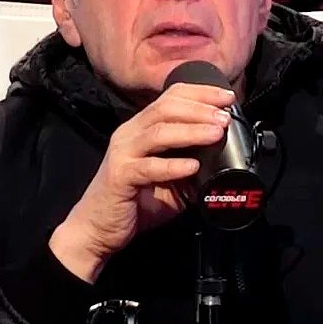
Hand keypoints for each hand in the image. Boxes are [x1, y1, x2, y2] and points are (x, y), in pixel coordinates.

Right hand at [49, 82, 234, 282]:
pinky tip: (193, 166)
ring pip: (158, 132)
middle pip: (165, 108)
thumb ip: (191, 162)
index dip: (199, 93)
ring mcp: (123, 153)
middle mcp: (130, 134)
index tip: (227, 97)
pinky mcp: (119, 176)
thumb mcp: (170, 179)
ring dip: (191, 130)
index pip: (170, 97)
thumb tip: (224, 156)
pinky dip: (172, 165)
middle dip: (199, 108)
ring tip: (215, 133)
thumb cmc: (134, 203)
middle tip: (224, 116)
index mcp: (141, 128)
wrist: (96, 230)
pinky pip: (148, 167)